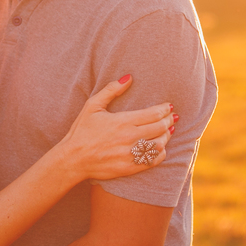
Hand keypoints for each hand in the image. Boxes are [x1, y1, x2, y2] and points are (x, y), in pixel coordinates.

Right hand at [59, 75, 175, 181]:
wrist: (73, 159)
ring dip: (166, 136)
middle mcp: (130, 138)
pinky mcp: (130, 168)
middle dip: (169, 121)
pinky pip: (153, 160)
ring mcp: (131, 154)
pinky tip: (159, 148)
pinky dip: (160, 153)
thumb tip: (129, 77)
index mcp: (123, 121)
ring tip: (167, 131)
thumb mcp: (92, 106)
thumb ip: (111, 90)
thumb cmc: (82, 131)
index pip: (154, 114)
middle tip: (172, 117)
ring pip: (159, 144)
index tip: (169, 106)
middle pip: (160, 128)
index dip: (165, 109)